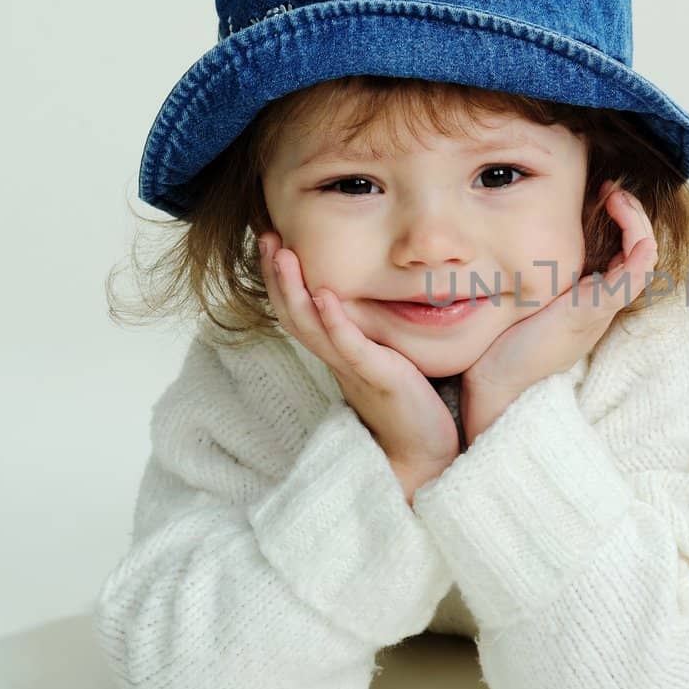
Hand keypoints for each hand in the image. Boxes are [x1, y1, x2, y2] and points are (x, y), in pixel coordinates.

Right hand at [258, 231, 460, 498]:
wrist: (423, 452)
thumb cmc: (408, 404)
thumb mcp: (383, 357)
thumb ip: (368, 332)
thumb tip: (366, 299)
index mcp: (336, 350)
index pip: (298, 309)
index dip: (280, 277)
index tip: (271, 239)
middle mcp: (337, 358)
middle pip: (292, 313)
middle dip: (277, 274)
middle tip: (265, 237)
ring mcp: (353, 368)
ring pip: (310, 326)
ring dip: (294, 289)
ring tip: (284, 254)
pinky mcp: (377, 377)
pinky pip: (349, 347)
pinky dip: (335, 322)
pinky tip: (326, 297)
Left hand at [460, 182, 657, 439]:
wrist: (496, 388)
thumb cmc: (500, 349)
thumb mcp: (518, 303)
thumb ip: (525, 278)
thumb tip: (501, 246)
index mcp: (587, 301)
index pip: (621, 256)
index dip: (619, 223)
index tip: (599, 196)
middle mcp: (600, 304)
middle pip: (638, 252)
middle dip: (631, 215)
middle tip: (612, 190)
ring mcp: (601, 307)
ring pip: (643, 257)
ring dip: (637, 221)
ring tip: (617, 195)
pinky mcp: (595, 310)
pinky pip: (635, 271)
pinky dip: (636, 239)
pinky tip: (620, 214)